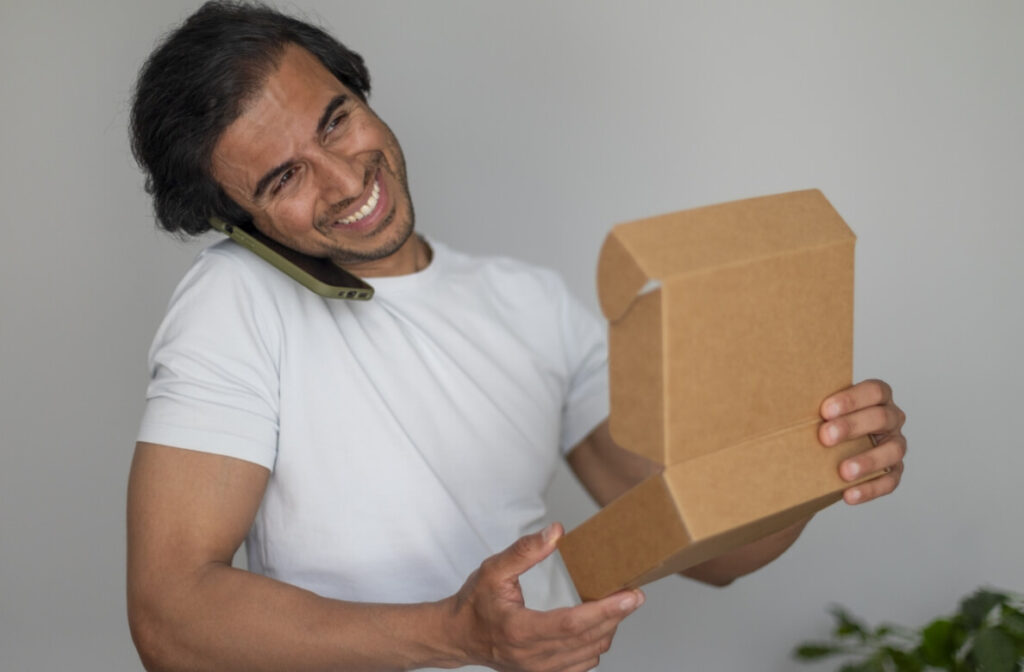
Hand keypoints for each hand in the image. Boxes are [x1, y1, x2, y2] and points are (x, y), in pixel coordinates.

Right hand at [447, 523, 643, 671]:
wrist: (458, 636)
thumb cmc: (475, 602)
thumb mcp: (493, 570)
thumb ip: (524, 551)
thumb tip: (556, 532)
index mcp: (519, 630)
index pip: (572, 623)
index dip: (605, 610)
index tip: (630, 596)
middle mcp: (532, 657)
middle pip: (588, 639)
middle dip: (617, 616)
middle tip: (635, 595)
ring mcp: (539, 670)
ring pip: (590, 654)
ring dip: (608, 630)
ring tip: (617, 606)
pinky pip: (581, 665)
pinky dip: (595, 645)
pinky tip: (599, 626)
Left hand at [819, 379, 906, 504]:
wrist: (828, 448)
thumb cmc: (825, 420)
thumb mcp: (819, 407)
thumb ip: (807, 399)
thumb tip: (772, 398)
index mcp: (876, 396)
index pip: (874, 391)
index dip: (852, 399)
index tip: (825, 410)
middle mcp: (891, 418)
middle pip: (881, 418)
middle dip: (852, 427)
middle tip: (824, 437)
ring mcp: (894, 444)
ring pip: (892, 450)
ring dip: (867, 461)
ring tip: (843, 471)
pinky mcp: (894, 471)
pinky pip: (889, 481)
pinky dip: (870, 489)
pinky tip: (849, 495)